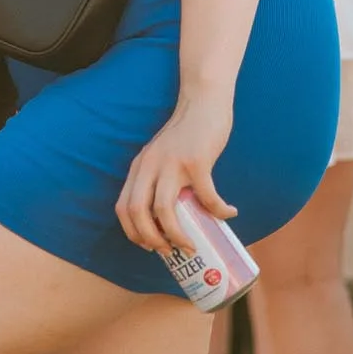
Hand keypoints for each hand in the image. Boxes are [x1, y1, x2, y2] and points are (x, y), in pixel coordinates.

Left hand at [117, 91, 234, 254]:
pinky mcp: (197, 161)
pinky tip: (228, 214)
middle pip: (138, 213)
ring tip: (192, 246)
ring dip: (177, 235)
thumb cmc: (186, 134)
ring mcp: (171, 163)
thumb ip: (159, 178)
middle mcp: (149, 166)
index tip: (150, 246)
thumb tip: (170, 216)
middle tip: (170, 252)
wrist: (203, 102)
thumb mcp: (162, 155)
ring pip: (164, 211)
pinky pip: (207, 196)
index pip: (123, 208)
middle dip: (151, 240)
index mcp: (139, 167)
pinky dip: (218, 210)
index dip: (133, 233)